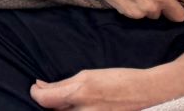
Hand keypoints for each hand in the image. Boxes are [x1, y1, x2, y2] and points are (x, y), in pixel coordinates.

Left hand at [32, 66, 179, 109]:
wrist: (148, 93)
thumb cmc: (118, 79)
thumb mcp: (87, 75)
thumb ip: (62, 84)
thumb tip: (41, 86)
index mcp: (80, 93)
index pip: (44, 100)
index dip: (35, 94)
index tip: (37, 88)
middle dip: (50, 103)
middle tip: (54, 94)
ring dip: (63, 109)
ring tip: (68, 101)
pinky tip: (79, 107)